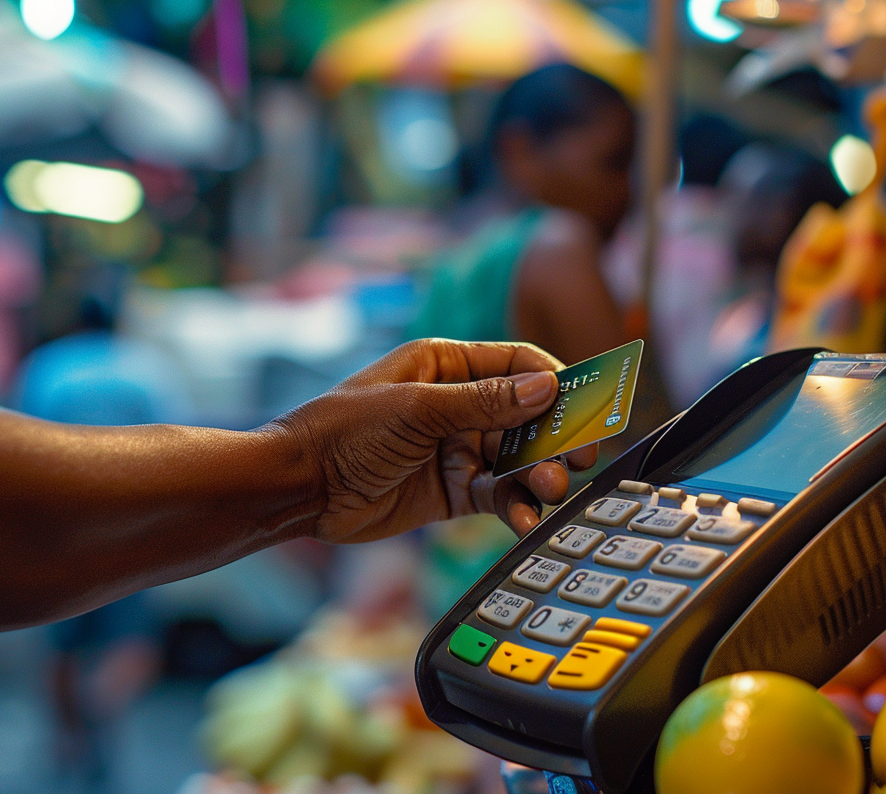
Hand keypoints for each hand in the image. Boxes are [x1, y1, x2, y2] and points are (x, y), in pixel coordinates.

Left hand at [275, 339, 598, 542]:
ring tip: (551, 490)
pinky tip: (526, 519)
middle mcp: (456, 404)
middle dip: (553, 437)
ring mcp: (455, 449)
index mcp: (445, 366)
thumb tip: (547, 390)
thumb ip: (484, 403)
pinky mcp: (451, 492)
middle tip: (579, 458)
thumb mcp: (417, 410)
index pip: (516, 365)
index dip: (553, 384)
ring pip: (515, 460)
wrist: (299, 487)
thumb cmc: (344, 431)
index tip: (586, 406)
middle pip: (524, 417)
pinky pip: (496, 496)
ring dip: (537, 475)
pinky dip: (514, 507)